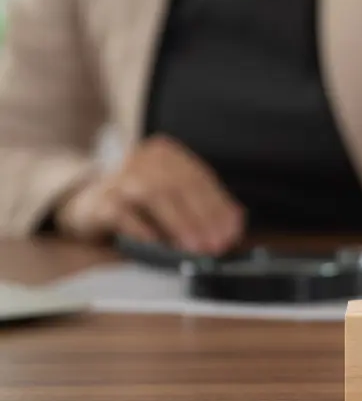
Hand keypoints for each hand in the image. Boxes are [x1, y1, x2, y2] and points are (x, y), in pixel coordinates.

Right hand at [54, 135, 244, 253]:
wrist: (88, 203)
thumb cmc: (141, 204)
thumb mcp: (175, 199)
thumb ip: (205, 207)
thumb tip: (235, 223)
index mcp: (168, 154)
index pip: (200, 178)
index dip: (219, 206)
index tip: (232, 231)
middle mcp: (144, 158)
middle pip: (179, 185)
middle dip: (202, 217)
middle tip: (216, 243)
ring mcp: (119, 176)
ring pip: (153, 193)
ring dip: (178, 222)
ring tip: (194, 246)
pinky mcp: (99, 200)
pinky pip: (121, 213)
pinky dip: (141, 228)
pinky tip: (157, 244)